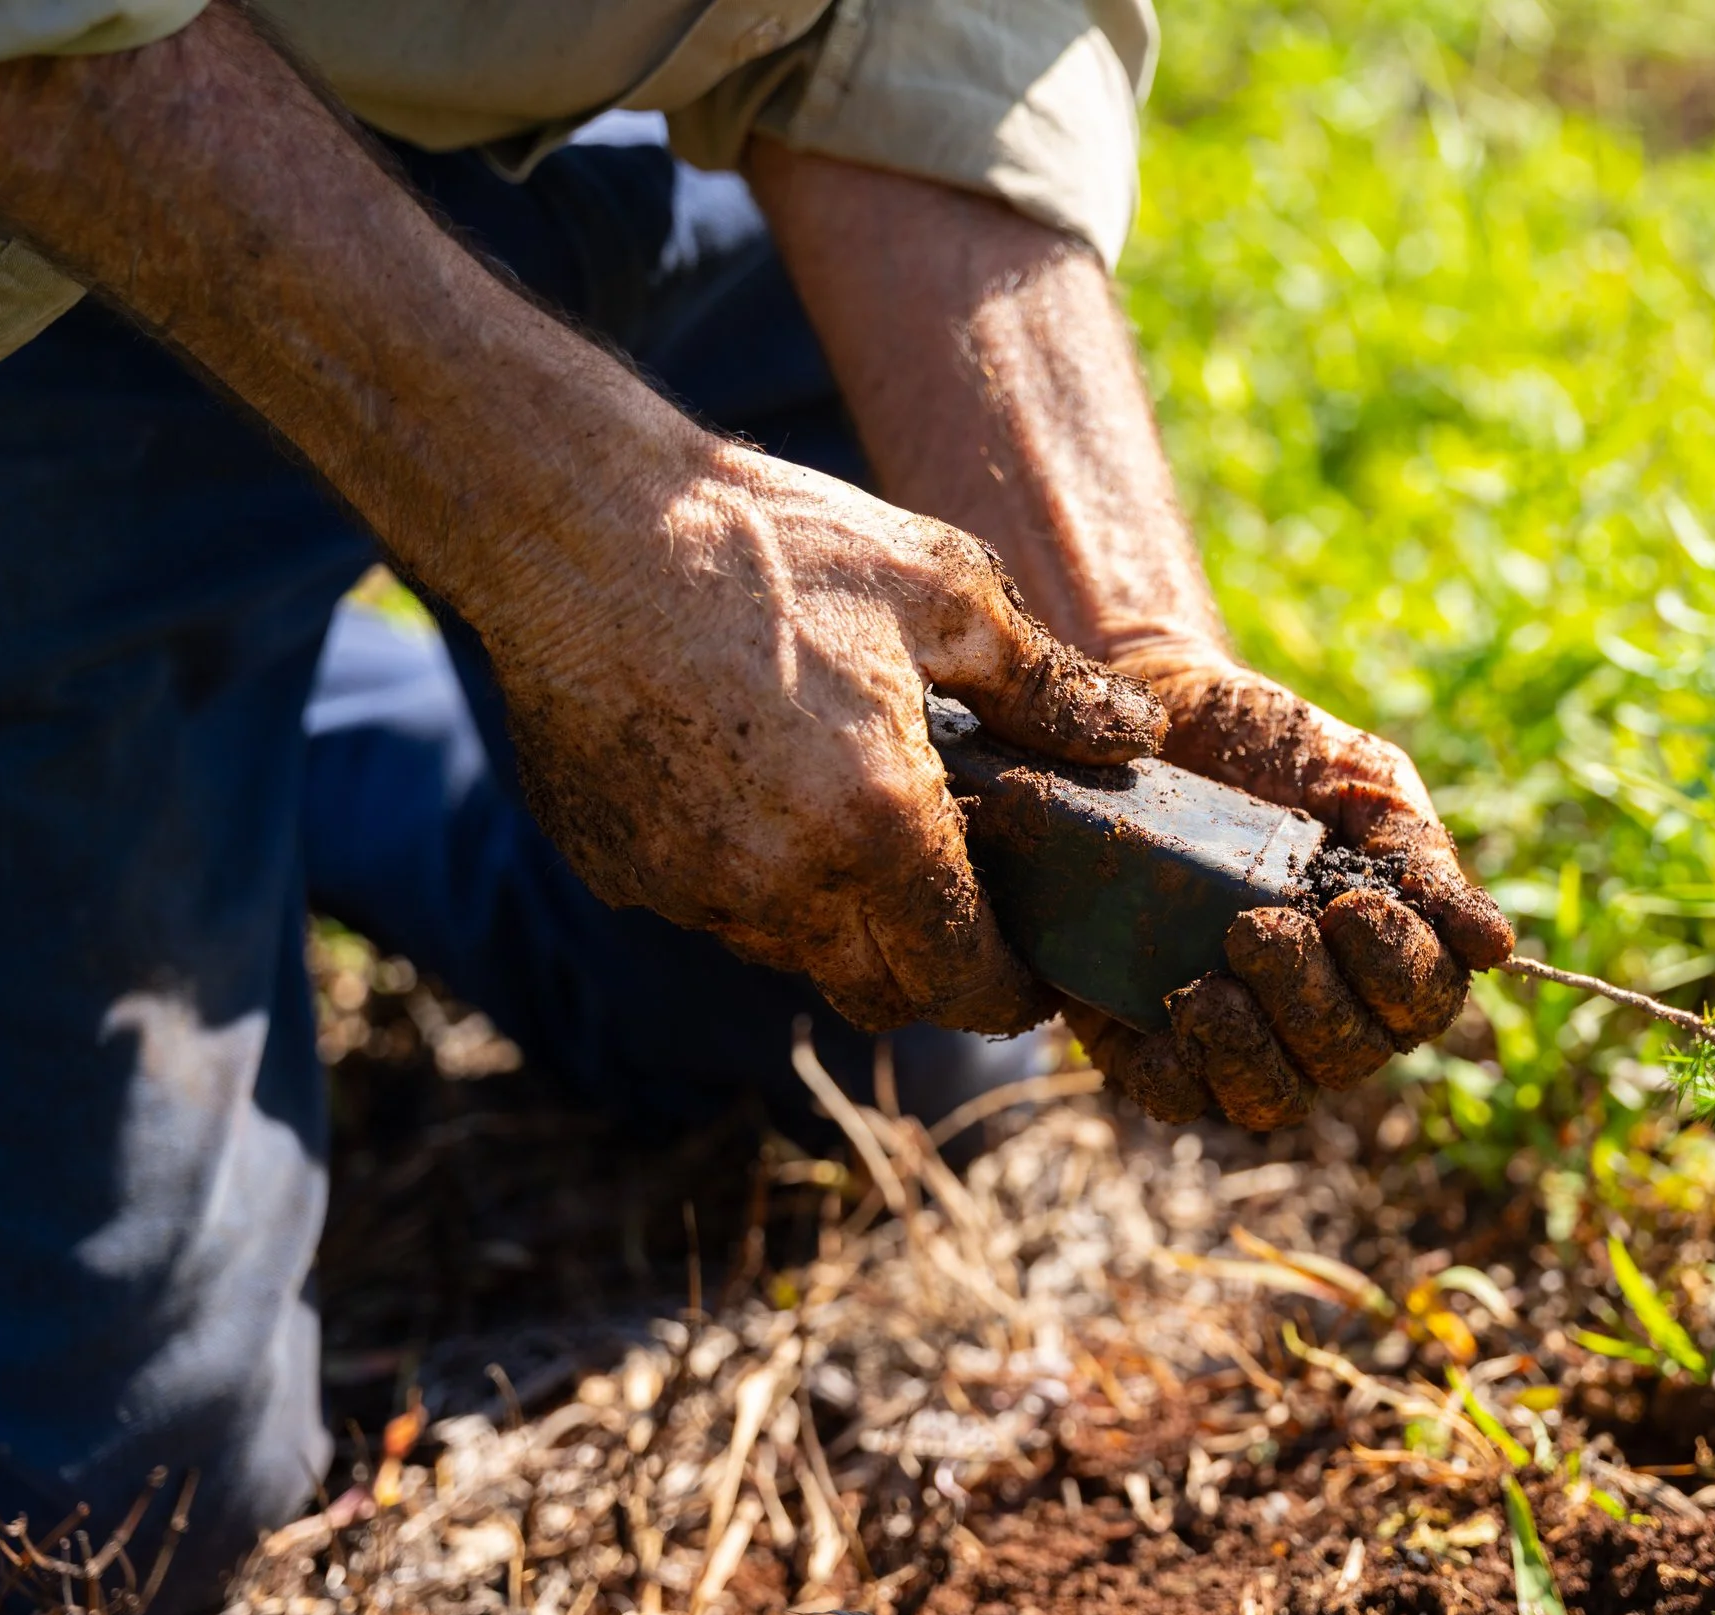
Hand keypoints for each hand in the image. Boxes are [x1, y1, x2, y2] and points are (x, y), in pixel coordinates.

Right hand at [484, 446, 1162, 1034]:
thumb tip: (1137, 735)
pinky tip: (768, 792)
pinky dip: (759, 880)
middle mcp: (778, 886)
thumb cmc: (771, 544)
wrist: (577, 522)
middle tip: (971, 909)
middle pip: (882, 992)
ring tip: (869, 826)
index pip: (963, 979)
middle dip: (936, 971)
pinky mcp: (623, 869)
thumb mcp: (943, 589)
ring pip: (795, 954)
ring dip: (845, 921)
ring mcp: (689, 887)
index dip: (1011, 992)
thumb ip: (1048, 685)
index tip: (1039, 975)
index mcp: (875, 827)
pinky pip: (717, 908)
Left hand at [1067, 646, 1512, 1129]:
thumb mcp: (1356, 780)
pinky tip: (1170, 1027)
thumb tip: (1494, 946)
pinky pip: (1178, 1096)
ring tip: (1213, 986)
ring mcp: (1241, 1027)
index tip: (1352, 906)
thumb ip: (1420, 855)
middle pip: (1349, 1054)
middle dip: (1311, 1001)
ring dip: (1251, 1053)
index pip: (1422, 999)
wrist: (1158, 711)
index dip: (1398, 971)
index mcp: (1384, 947)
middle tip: (1260, 927)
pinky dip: (1179, 1077)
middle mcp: (1321, 1002)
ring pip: (1274, 1094)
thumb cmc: (1272, 746)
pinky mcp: (1153, 1036)